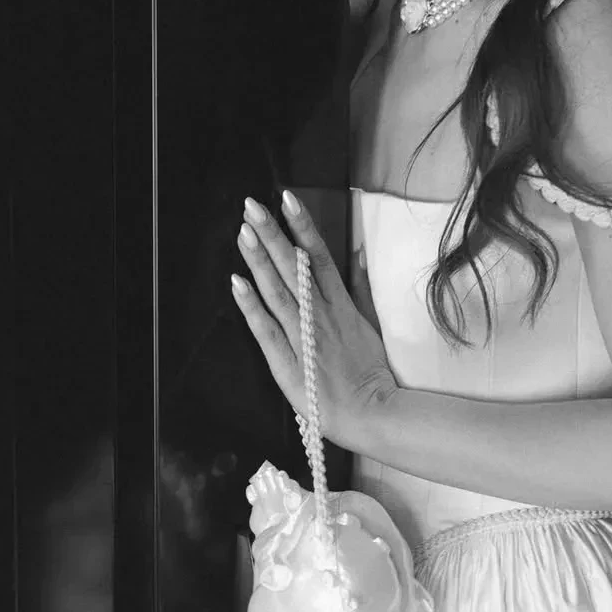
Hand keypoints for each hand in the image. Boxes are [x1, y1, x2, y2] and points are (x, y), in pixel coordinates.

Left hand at [231, 190, 397, 452]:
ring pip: (278, 292)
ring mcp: (303, 337)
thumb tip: (357, 252)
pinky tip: (237, 282)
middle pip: (293, 268)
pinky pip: (266, 330)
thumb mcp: (369, 322)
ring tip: (244, 232)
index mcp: (340, 304)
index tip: (287, 198)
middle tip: (252, 206)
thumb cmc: (369, 370)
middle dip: (273, 234)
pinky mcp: (288, 362)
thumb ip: (359, 286)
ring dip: (260, 261)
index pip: (318, 257)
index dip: (302, 226)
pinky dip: (251, 306)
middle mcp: (320, 315)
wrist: (373, 413)